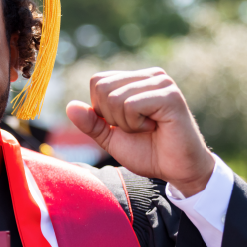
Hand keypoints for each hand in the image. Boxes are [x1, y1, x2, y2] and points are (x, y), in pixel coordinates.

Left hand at [66, 68, 214, 196]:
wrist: (177, 170)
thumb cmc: (148, 152)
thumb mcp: (111, 138)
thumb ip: (91, 122)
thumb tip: (70, 106)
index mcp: (135, 80)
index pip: (97, 81)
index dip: (101, 109)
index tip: (124, 124)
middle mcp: (149, 76)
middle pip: (102, 87)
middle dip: (111, 116)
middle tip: (136, 128)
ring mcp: (161, 83)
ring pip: (114, 97)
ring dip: (125, 123)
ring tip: (147, 128)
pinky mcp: (169, 95)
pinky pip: (131, 105)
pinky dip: (135, 124)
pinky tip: (155, 128)